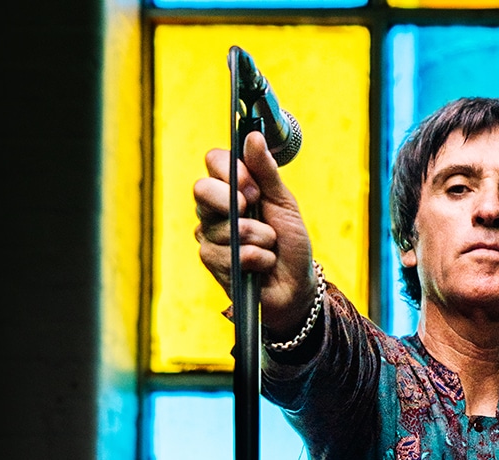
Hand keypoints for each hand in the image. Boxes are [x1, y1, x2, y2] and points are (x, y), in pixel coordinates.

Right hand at [194, 131, 315, 334]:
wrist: (295, 283)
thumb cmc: (289, 241)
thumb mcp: (283, 201)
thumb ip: (266, 171)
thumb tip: (252, 136)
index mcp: (231, 187)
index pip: (214, 161)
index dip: (231, 170)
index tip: (253, 185)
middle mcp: (214, 209)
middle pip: (202, 190)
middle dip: (235, 202)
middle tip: (256, 210)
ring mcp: (209, 235)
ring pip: (222, 227)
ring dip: (258, 237)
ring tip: (270, 245)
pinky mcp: (212, 262)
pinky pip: (230, 254)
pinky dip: (257, 258)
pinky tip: (263, 263)